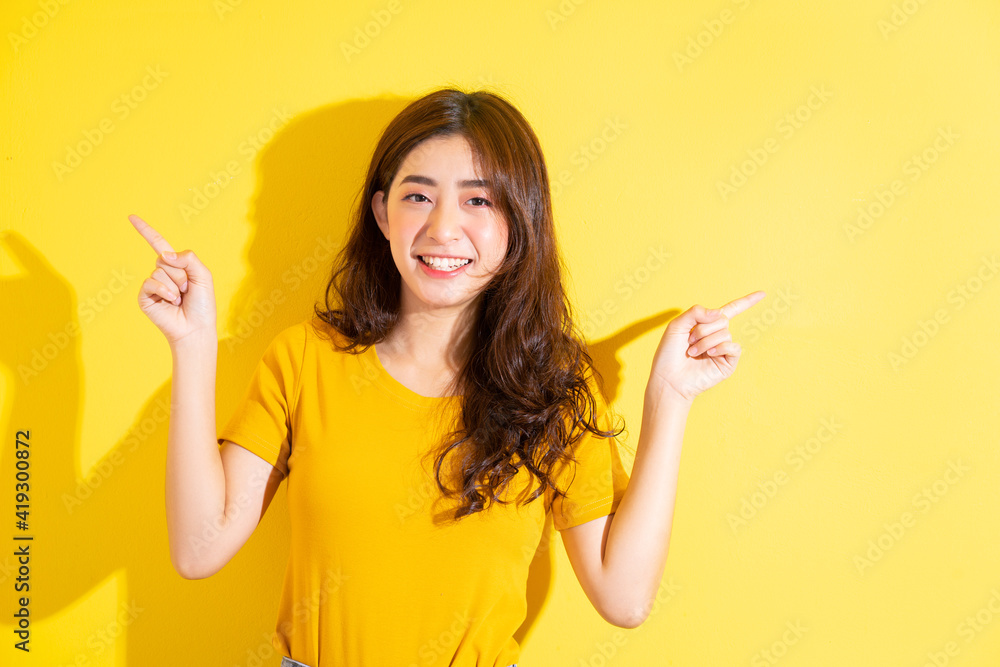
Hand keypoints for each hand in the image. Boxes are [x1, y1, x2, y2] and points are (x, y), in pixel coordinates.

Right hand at [130, 214, 216, 344]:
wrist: (196, 327)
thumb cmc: (202, 304)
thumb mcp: (203, 276)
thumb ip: (189, 258)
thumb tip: (164, 254)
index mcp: (176, 266)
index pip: (158, 244)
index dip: (146, 231)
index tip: (131, 217)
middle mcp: (162, 273)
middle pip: (164, 258)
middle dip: (180, 274)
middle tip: (187, 290)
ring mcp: (152, 285)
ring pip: (159, 271)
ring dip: (175, 285)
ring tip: (180, 299)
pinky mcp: (145, 297)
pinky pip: (151, 283)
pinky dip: (164, 291)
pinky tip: (171, 302)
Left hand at [649, 291, 765, 402]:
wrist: (668, 378)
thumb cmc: (669, 353)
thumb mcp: (677, 325)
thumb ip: (695, 312)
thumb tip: (719, 313)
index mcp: (707, 325)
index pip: (730, 310)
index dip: (746, 301)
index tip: (762, 294)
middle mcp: (718, 336)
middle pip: (722, 319)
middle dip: (702, 328)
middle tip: (689, 341)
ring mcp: (724, 350)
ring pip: (725, 333)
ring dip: (705, 341)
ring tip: (692, 352)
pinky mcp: (728, 363)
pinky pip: (733, 346)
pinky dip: (720, 347)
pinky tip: (708, 355)